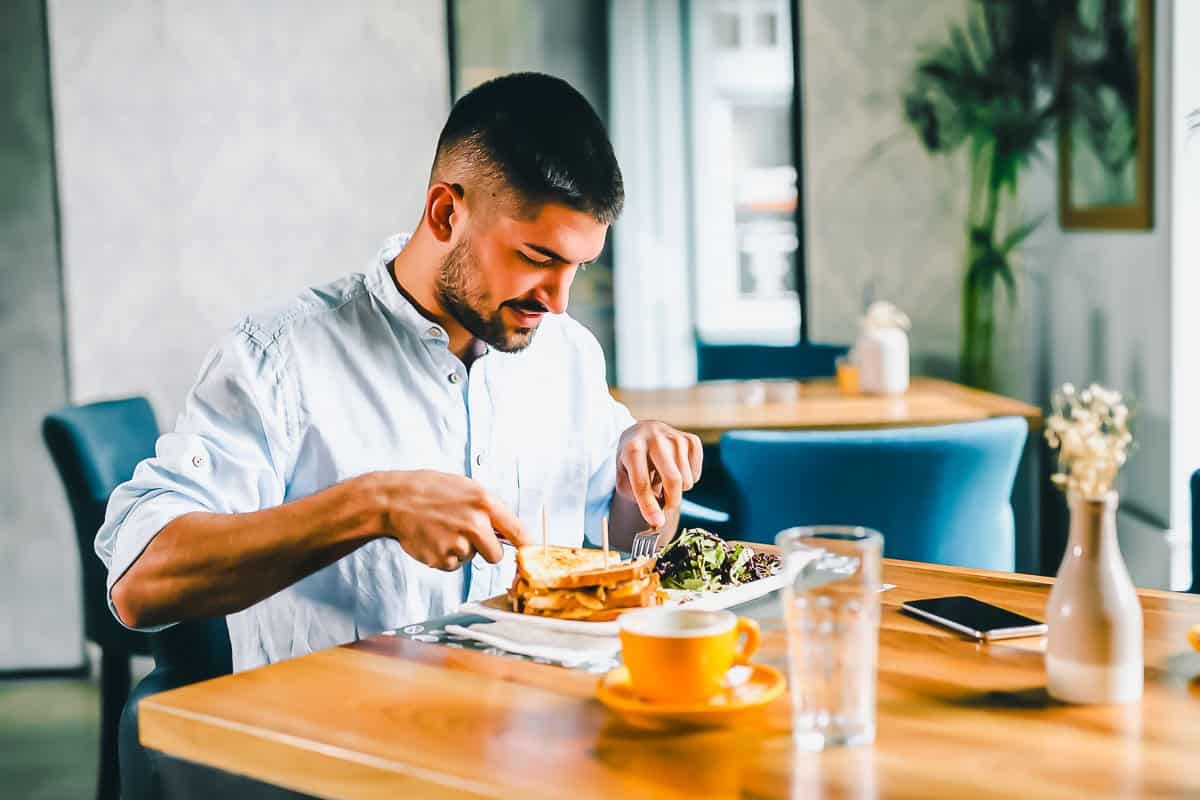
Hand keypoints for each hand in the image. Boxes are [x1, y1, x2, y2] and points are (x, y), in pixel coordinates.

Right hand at [365, 470, 526, 570]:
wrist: (396, 500)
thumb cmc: (432, 491)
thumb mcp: (468, 488)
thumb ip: (490, 509)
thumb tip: (509, 531)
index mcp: (485, 503)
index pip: (518, 532)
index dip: (526, 548)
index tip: (530, 556)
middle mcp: (475, 523)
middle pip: (496, 556)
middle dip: (485, 551)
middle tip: (466, 535)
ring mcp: (458, 543)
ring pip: (471, 559)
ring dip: (461, 550)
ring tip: (443, 530)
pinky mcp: (442, 559)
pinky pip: (453, 565)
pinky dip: (445, 557)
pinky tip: (434, 539)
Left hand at [615, 421, 702, 527]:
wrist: (643, 432)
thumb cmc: (632, 461)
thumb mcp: (623, 477)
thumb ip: (635, 497)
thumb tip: (657, 519)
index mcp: (633, 448)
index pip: (642, 482)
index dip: (649, 505)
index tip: (657, 522)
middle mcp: (656, 439)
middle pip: (673, 479)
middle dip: (671, 501)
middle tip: (665, 506)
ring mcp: (676, 437)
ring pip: (686, 481)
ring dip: (676, 489)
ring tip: (663, 478)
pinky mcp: (691, 440)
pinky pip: (695, 475)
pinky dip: (687, 479)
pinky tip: (675, 470)